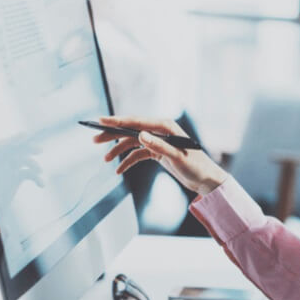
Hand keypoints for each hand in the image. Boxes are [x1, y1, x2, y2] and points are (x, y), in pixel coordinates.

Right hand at [94, 116, 227, 194]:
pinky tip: (119, 170)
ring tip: (105, 159)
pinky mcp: (158, 152)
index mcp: (165, 126)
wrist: (205, 179)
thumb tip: (140, 135)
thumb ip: (159, 146)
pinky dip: (128, 161)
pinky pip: (138, 154)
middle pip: (131, 130)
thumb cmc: (196, 166)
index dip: (117, 121)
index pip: (137, 122)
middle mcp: (160, 131)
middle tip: (94, 139)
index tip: (101, 121)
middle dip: (112, 135)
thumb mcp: (177, 157)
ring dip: (118, 150)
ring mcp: (158, 141)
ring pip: (132, 142)